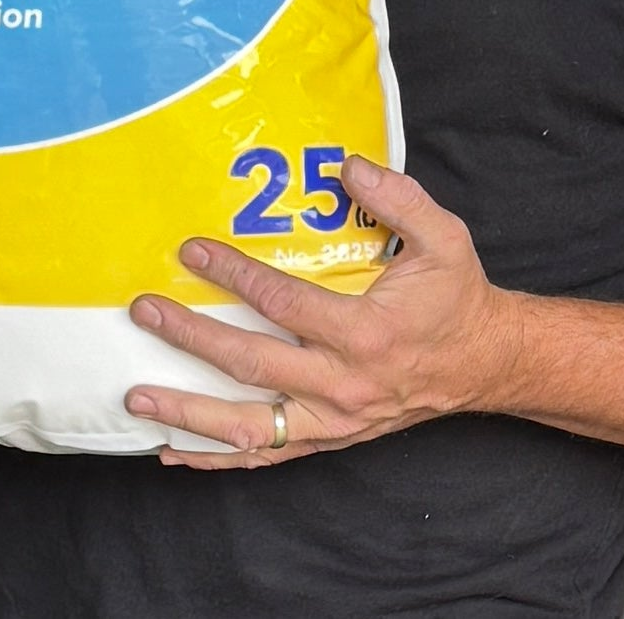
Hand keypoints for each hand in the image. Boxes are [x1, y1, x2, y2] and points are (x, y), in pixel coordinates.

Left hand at [124, 155, 519, 467]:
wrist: (485, 362)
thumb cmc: (458, 298)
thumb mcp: (444, 238)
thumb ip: (398, 198)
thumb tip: (347, 167)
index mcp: (367, 333)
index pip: (283, 303)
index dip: (233, 275)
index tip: (193, 252)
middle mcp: (344, 384)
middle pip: (251, 365)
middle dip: (191, 337)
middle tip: (145, 312)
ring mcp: (334, 421)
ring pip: (248, 427)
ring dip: (188, 412)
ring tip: (137, 396)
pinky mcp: (330, 439)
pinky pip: (266, 455)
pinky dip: (217, 457)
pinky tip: (173, 449)